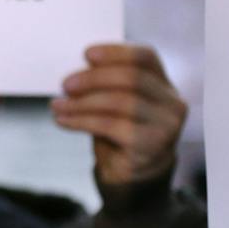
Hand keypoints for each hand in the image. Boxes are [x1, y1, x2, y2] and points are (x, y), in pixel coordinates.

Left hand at [51, 43, 187, 186]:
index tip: (86, 54)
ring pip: (120, 101)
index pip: (146, 57)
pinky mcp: (150, 146)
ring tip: (57, 105)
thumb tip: (75, 74)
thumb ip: (105, 86)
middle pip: (132, 78)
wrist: (132, 175)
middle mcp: (171, 103)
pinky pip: (110, 126)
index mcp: (164, 85)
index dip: (116, 52)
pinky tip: (63, 120)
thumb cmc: (119, 133)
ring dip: (82, 102)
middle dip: (93, 78)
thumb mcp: (114, 104)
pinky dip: (81, 120)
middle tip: (65, 84)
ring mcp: (165, 126)